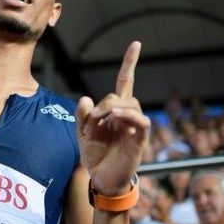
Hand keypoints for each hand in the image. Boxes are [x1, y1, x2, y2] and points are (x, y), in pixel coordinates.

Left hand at [76, 41, 149, 195]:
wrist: (101, 179)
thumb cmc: (95, 156)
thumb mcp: (82, 133)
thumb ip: (82, 116)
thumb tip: (85, 98)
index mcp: (114, 111)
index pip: (125, 82)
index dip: (129, 63)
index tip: (136, 44)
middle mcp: (127, 115)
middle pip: (121, 95)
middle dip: (103, 104)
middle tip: (91, 124)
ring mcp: (135, 126)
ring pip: (131, 104)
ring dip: (112, 109)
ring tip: (100, 124)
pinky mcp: (140, 140)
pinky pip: (141, 121)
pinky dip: (129, 116)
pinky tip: (116, 118)